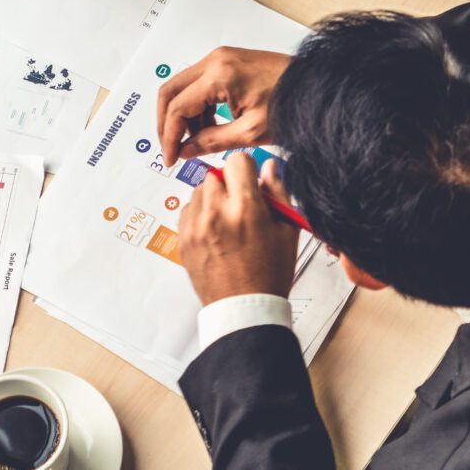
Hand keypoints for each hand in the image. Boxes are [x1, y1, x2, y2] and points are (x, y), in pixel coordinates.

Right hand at [158, 46, 290, 165]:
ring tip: (199, 142)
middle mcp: (216, 60)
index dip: (169, 136)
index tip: (171, 157)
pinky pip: (199, 84)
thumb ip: (212, 142)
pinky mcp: (229, 62)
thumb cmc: (295, 103)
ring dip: (183, 116)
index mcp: (220, 74)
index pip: (177, 107)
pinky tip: (211, 127)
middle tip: (172, 148)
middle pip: (170, 91)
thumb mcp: (252, 132)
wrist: (319, 88)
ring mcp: (222, 58)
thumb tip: (185, 151)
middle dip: (168, 123)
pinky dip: (198, 107)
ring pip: (182, 87)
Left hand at [178, 153, 299, 306]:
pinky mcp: (182, 239)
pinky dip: (200, 214)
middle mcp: (216, 213)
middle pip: (216, 173)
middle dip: (229, 184)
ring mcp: (195, 227)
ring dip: (213, 198)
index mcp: (246, 209)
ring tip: (228, 222)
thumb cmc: (270, 273)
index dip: (248, 170)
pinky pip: (188, 210)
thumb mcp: (287, 231)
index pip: (238, 161)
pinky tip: (216, 233)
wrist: (244, 308)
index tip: (251, 184)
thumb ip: (278, 192)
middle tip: (241, 206)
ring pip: (200, 190)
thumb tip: (268, 165)